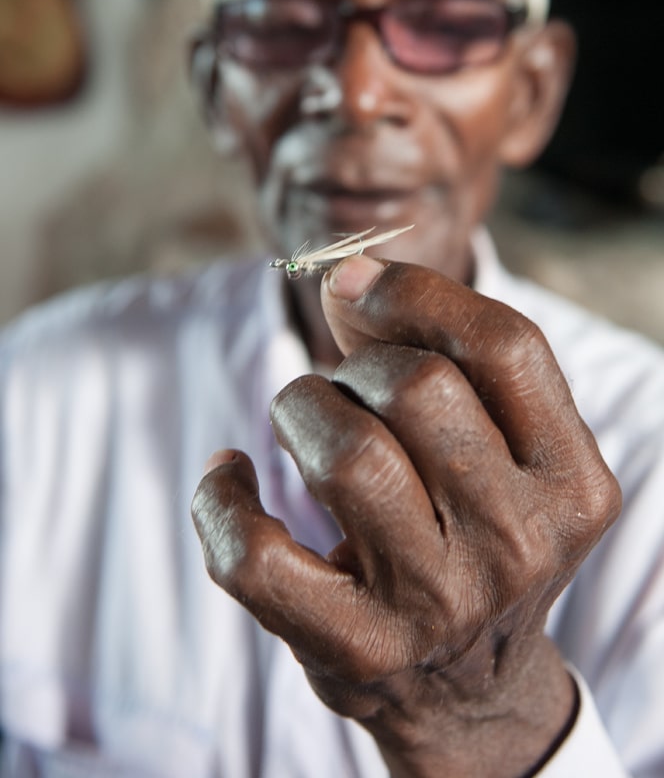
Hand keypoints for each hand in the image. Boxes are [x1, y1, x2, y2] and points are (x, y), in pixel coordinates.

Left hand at [192, 255, 620, 776]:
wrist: (468, 686)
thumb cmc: (470, 530)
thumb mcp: (494, 447)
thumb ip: (435, 349)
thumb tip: (345, 278)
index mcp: (571, 481)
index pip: (505, 346)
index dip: (416, 293)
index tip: (357, 285)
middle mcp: (518, 543)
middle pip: (416, 388)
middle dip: (355, 365)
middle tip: (343, 391)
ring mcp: (438, 603)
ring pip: (345, 452)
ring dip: (300, 410)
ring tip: (301, 424)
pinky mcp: (357, 650)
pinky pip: (255, 554)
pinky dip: (219, 498)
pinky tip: (229, 475)